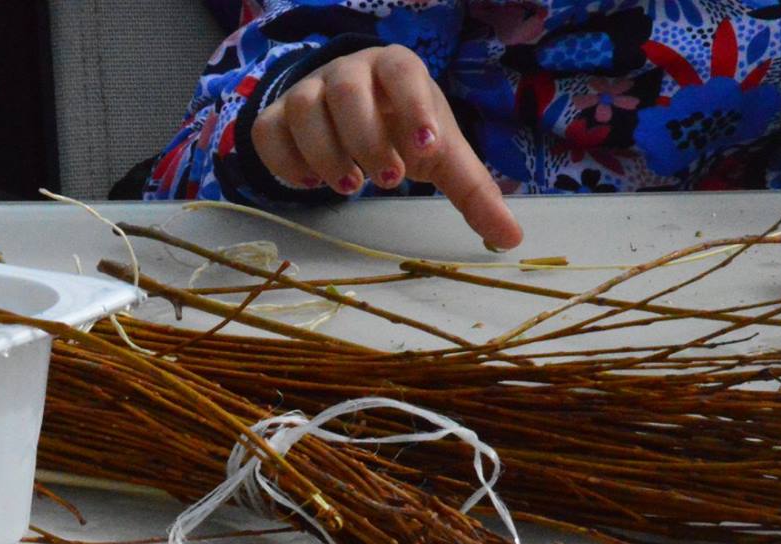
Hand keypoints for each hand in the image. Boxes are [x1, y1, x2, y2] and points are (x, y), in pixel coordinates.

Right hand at [249, 45, 523, 250]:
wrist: (354, 113)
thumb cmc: (403, 129)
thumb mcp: (440, 152)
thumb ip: (473, 191)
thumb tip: (511, 240)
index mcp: (395, 68)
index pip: (401, 71)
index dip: (413, 107)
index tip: (427, 150)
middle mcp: (347, 71)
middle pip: (345, 91)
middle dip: (366, 139)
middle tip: (387, 181)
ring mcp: (306, 91)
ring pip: (302, 108)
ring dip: (325, 152)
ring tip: (348, 186)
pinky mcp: (276, 119)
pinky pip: (269, 133)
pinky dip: (286, 162)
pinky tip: (311, 183)